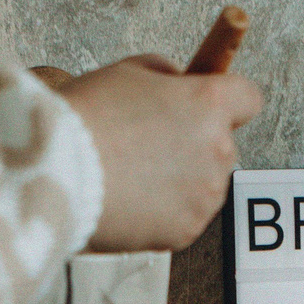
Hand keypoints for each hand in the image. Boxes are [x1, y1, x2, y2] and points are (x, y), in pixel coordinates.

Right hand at [55, 55, 263, 252]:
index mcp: (209, 104)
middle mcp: (218, 150)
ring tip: (128, 174)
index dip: (227, 100)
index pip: (248, 98)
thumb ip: (164, 74)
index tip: (206, 106)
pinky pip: (183, 216)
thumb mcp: (125, 72)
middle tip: (144, 143)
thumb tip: (177, 85)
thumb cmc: (85, 118)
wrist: (55, 174)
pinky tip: (127, 199)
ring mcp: (206, 195)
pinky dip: (162, 211)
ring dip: (178, 179)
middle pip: (223, 144)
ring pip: (203, 184)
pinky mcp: (186, 231)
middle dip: (193, 144)